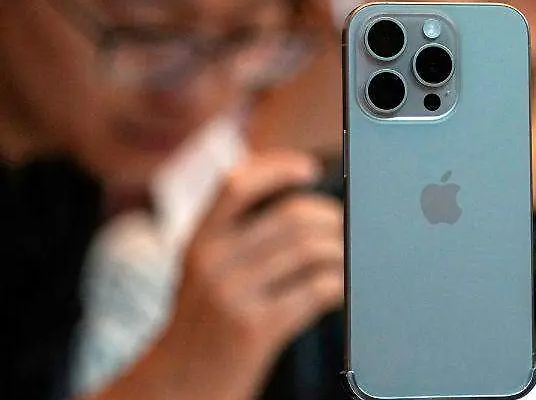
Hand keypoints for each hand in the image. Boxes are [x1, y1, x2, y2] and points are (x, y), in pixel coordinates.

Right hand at [95, 152, 343, 399]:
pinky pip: (316, 290)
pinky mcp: (255, 328)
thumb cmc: (202, 326)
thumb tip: (301, 207)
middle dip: (332, 219)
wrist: (175, 388)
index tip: (309, 169)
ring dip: (341, 254)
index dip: (277, 168)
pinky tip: (342, 290)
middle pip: (292, 218)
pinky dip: (340, 285)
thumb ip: (235, 238)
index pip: (236, 185)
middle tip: (347, 228)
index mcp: (198, 242)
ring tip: (349, 261)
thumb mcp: (202, 273)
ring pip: (311, 251)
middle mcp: (211, 263)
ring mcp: (231, 296)